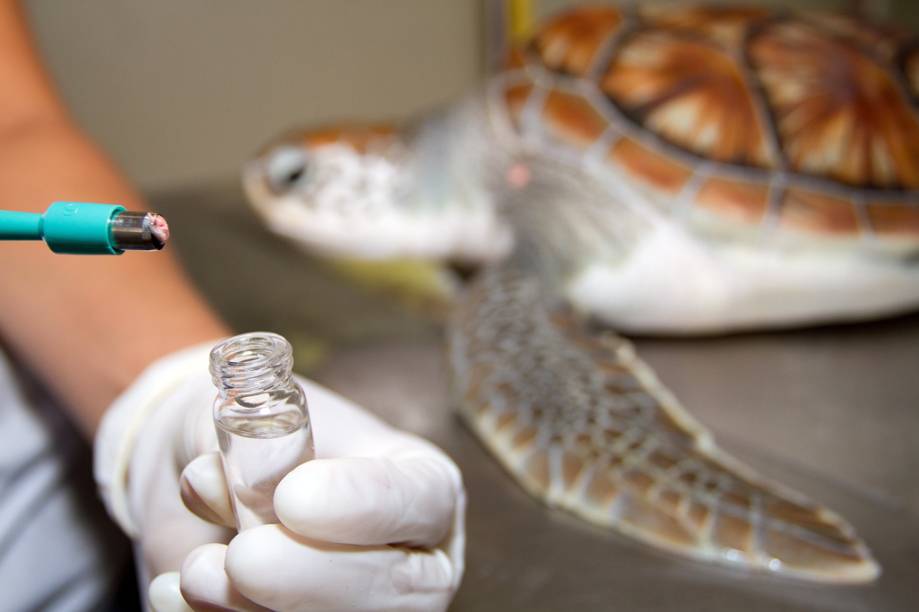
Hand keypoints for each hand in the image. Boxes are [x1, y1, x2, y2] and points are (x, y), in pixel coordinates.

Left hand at [94, 342, 464, 610]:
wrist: (202, 477)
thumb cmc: (251, 438)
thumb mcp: (253, 421)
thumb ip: (261, 447)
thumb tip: (249, 483)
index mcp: (420, 483)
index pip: (422, 500)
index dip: (365, 505)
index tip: (292, 496)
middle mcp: (411, 555)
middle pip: (401, 589)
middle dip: (313, 576)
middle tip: (243, 556)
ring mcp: (366, 605)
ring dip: (259, 608)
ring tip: (197, 572)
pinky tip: (176, 594)